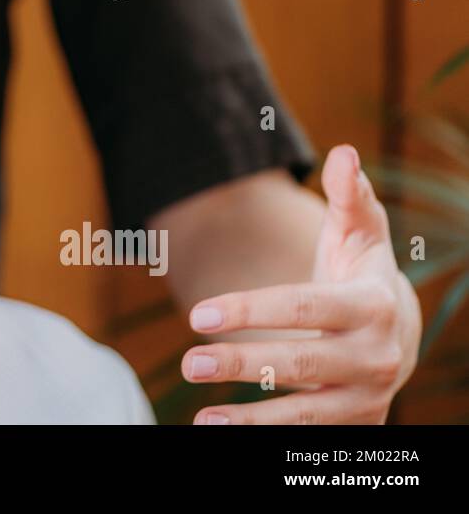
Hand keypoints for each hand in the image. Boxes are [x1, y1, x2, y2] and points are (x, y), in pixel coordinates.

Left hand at [182, 144, 421, 422]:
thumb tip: (345, 153)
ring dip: (252, 417)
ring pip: (306, 411)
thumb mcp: (360, 235)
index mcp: (373, 305)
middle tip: (190, 362)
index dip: (251, 310)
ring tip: (201, 418)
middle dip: (243, 364)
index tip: (199, 314)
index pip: (304, 308)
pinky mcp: (356, 424)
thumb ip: (351, 197)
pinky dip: (264, 435)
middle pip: (301, 364)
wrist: (398, 334)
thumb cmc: (362, 273)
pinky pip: (307, 436)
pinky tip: (219, 430)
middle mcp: (376, 357)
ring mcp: (367, 396)